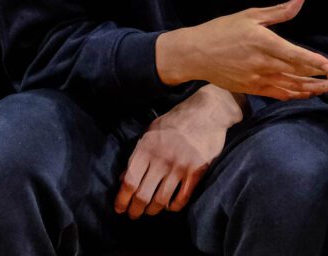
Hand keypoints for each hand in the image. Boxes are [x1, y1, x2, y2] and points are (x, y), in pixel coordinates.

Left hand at [114, 85, 241, 218]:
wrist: (207, 111)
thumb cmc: (176, 121)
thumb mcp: (151, 132)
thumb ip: (137, 154)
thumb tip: (123, 178)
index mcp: (147, 148)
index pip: (129, 182)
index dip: (122, 200)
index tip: (119, 209)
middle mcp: (162, 159)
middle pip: (143, 195)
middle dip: (135, 210)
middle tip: (134, 215)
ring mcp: (180, 166)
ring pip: (161, 200)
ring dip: (153, 210)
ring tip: (150, 212)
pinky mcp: (196, 171)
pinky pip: (182, 198)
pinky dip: (173, 207)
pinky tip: (170, 206)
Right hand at [156, 0, 327, 98]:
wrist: (195, 54)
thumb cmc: (222, 30)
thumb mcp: (251, 15)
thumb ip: (280, 11)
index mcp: (264, 43)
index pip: (296, 56)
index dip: (318, 62)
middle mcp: (263, 64)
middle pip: (300, 73)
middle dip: (325, 75)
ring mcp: (258, 80)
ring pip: (293, 88)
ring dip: (316, 88)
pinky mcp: (253, 89)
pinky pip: (280, 94)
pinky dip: (297, 94)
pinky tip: (310, 92)